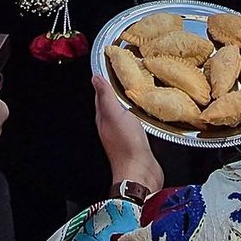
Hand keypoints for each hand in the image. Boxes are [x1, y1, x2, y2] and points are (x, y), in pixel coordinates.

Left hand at [92, 75, 163, 191]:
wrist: (141, 174)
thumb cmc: (127, 144)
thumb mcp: (114, 114)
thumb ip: (105, 96)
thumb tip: (95, 77)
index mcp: (103, 118)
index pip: (101, 94)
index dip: (105, 80)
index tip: (113, 66)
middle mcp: (111, 125)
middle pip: (113, 103)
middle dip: (119, 89)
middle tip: (129, 74)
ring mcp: (123, 134)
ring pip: (124, 112)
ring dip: (130, 101)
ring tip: (140, 88)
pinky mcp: (136, 140)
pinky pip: (136, 121)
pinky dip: (139, 112)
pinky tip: (146, 109)